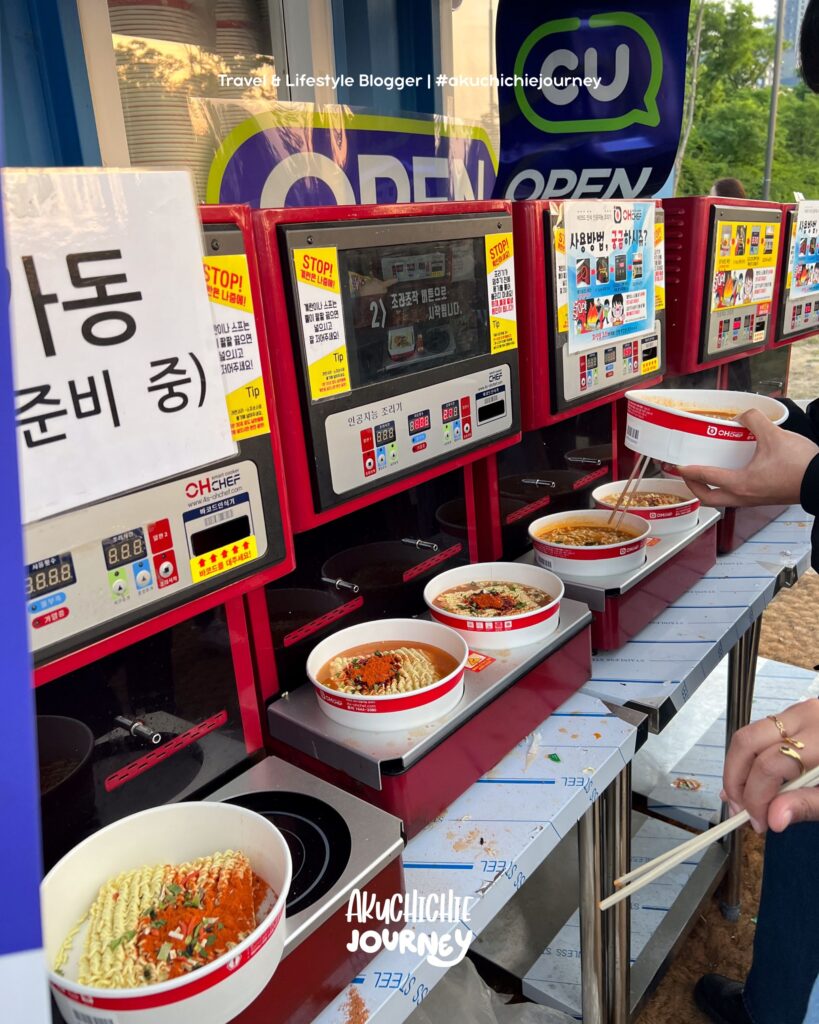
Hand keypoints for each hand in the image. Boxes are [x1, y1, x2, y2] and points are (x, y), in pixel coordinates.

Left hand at [678, 409, 818, 506]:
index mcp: (740, 484)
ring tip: (706, 474)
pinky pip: (737, 497)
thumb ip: (754, 420)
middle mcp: (743, 496)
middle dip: (694, 488)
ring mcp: (753, 500)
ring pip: (723, 500)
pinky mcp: (763, 498)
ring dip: (711, 489)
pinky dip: (727, 487)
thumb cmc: (801, 465)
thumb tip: (743, 415)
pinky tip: (732, 472)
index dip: (689, 471)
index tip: (678, 466)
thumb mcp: (774, 435)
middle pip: (709, 499)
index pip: (706, 478)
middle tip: (688, 474)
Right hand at [721, 699, 818, 832]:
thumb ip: (809, 805)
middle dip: (736, 778)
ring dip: (740, 768)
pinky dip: (752, 759)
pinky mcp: (798, 716)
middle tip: (739, 810)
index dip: (756, 797)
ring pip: (750, 734)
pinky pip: (763, 734)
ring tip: (744, 800)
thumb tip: (773, 819)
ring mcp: (800, 711)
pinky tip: (755, 782)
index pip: (770, 765)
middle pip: (748, 741)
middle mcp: (807, 715)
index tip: (758, 824)